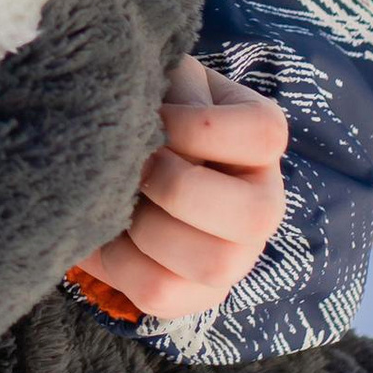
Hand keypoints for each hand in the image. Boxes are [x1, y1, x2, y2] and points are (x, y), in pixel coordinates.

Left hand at [75, 64, 288, 323]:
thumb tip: (147, 120)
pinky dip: (121, 263)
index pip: (263, 136)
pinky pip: (163, 295)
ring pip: (213, 264)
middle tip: (135, 167)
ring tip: (119, 199)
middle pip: (253, 216)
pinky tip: (108, 232)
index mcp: (259, 140)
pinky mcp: (193, 294)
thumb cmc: (142, 105)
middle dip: (174, 187)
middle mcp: (262, 204)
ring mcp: (234, 257)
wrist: (109, 152)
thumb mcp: (159, 78)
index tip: (156, 116)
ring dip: (147, 227)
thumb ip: (164, 89)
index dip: (199, 127)